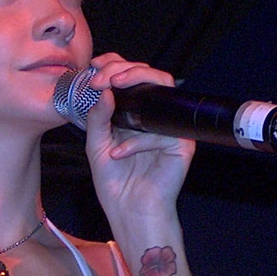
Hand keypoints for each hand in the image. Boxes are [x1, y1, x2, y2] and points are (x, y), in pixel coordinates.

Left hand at [81, 53, 195, 219]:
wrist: (129, 211)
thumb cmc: (115, 182)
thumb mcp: (96, 145)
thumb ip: (97, 117)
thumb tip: (102, 90)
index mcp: (134, 112)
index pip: (130, 77)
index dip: (114, 64)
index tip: (94, 66)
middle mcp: (153, 115)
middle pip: (149, 76)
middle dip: (122, 69)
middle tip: (101, 78)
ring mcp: (169, 127)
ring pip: (163, 89)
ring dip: (135, 82)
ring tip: (110, 91)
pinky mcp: (181, 143)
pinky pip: (161, 131)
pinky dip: (136, 141)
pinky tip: (119, 153)